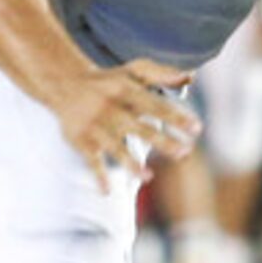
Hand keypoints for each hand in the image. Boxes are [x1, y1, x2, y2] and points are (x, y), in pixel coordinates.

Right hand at [49, 55, 199, 185]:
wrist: (64, 84)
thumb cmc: (109, 81)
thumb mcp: (133, 71)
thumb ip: (161, 74)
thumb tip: (192, 76)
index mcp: (125, 91)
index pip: (155, 105)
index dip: (176, 117)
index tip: (197, 128)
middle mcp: (110, 108)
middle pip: (139, 128)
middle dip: (162, 141)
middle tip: (184, 153)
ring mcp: (95, 126)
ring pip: (115, 148)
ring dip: (130, 163)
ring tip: (148, 177)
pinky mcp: (81, 140)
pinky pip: (90, 161)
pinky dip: (97, 176)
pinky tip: (107, 192)